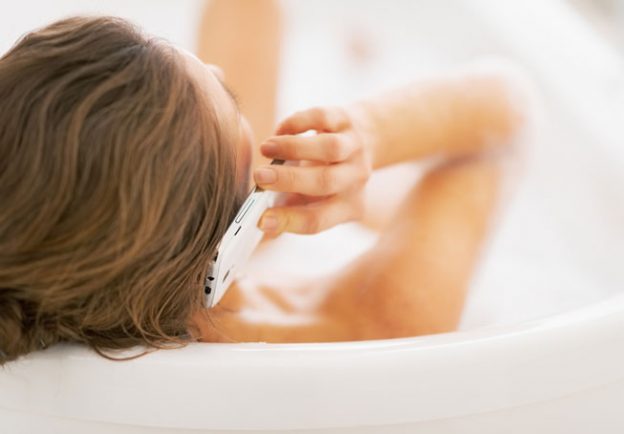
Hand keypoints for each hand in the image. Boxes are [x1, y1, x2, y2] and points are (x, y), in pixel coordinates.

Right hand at [253, 105, 374, 234]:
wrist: (366, 138)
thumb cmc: (329, 174)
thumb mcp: (317, 198)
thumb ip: (290, 209)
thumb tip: (260, 222)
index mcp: (349, 206)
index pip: (318, 220)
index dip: (288, 221)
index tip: (261, 219)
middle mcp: (356, 178)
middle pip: (324, 182)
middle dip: (288, 180)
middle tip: (259, 177)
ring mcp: (354, 147)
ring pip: (328, 148)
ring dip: (292, 148)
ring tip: (265, 149)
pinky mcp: (345, 119)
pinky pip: (322, 118)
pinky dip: (296, 123)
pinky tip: (278, 131)